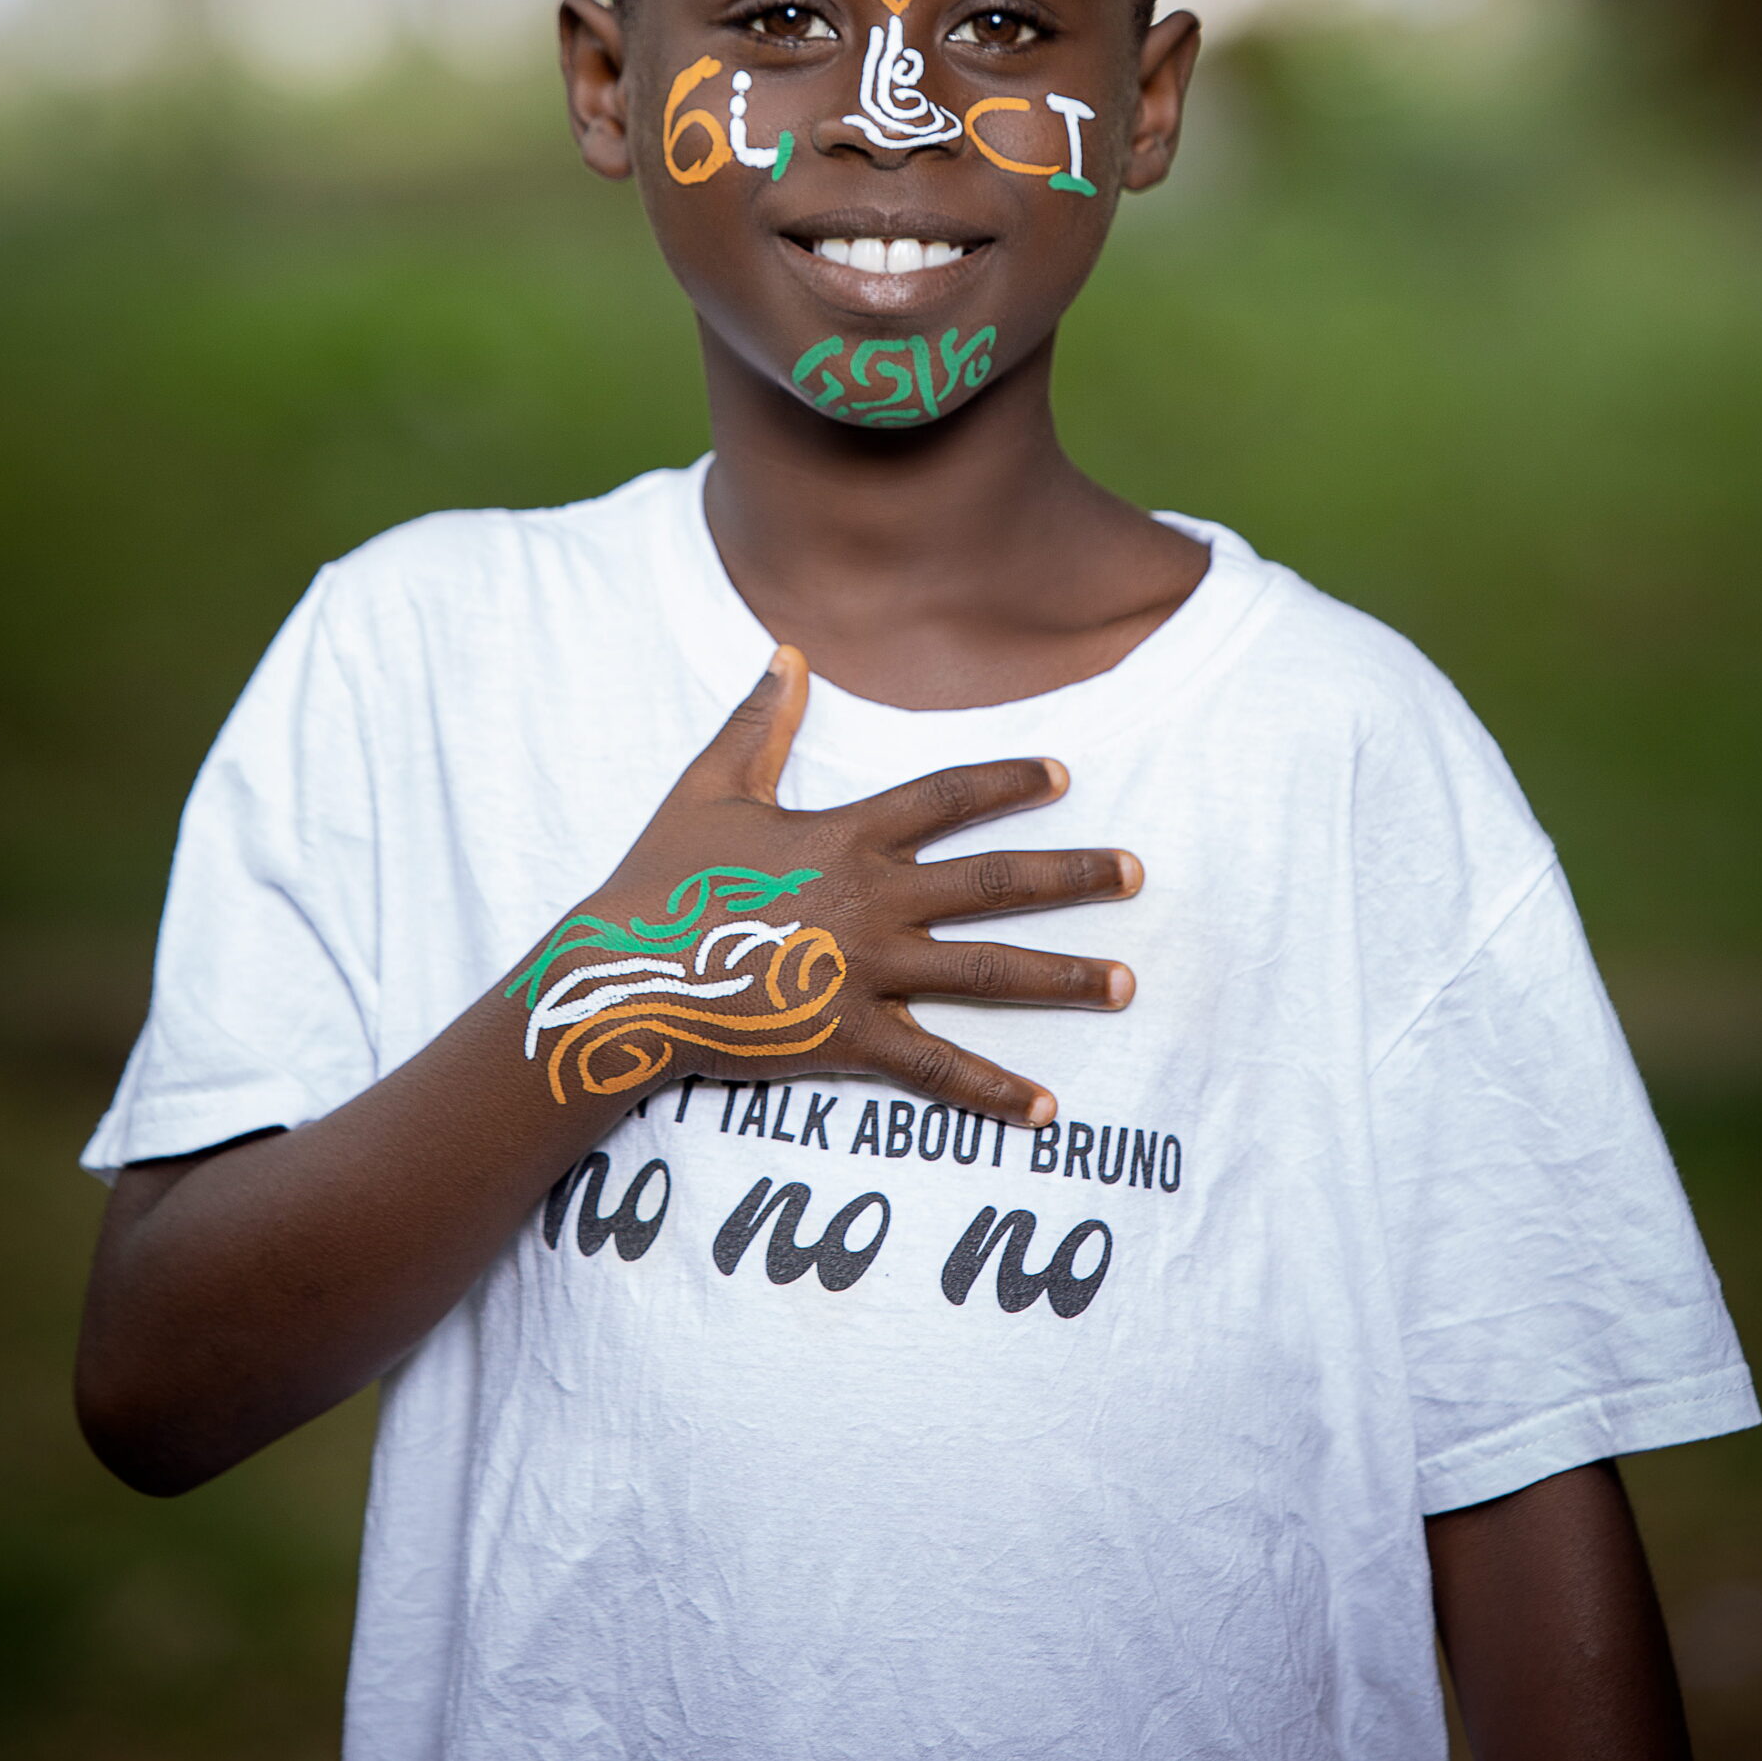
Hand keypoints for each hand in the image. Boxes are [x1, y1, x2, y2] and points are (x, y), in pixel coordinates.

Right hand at [509, 645, 1136, 1124]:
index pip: (949, 797)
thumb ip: (760, 721)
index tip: (1064, 775)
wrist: (623, 974)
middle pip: (995, 882)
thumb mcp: (709, 786)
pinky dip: (995, 1090)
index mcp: (847, 834)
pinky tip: (1048, 1108)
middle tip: (1138, 872)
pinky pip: (937, 1065)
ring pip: (988, 972)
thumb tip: (788, 652)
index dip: (1010, 781)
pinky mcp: (850, 1036)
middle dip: (1074, 875)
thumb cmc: (660, 879)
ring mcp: (867, 970)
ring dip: (1064, 978)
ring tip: (1127, 983)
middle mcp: (873, 898)